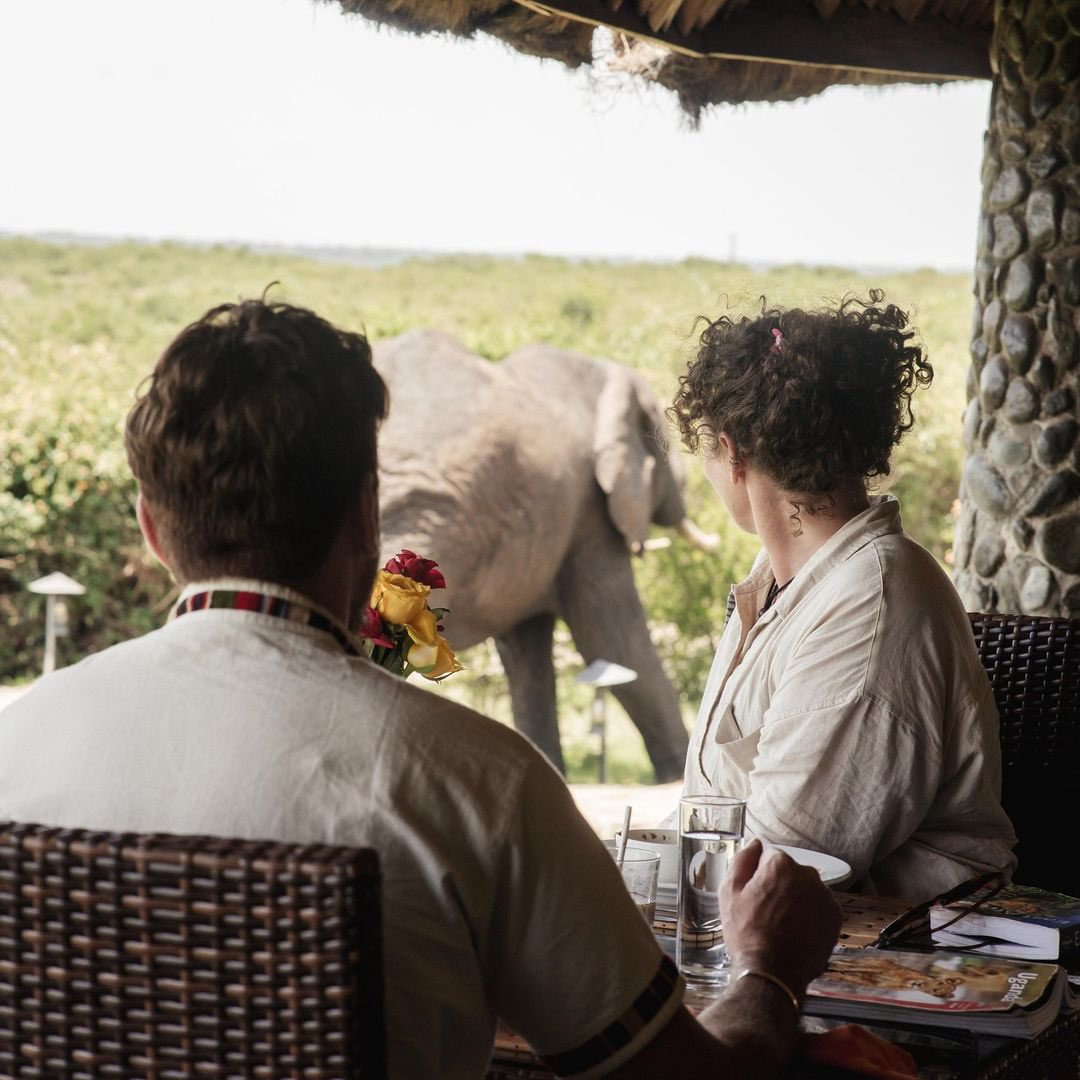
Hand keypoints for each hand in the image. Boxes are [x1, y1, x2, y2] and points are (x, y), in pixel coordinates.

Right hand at [720, 839, 840, 995]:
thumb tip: (755, 844)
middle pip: (789, 872)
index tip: (753, 893)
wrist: (773, 974)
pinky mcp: (835, 918)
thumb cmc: (747, 933)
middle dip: (778, 885)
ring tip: (780, 924)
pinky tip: (795, 931)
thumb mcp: (729, 892)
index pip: (769, 855)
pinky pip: (818, 907)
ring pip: (805, 889)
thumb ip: (742, 860)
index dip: (758, 874)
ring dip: (795, 899)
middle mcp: (808, 875)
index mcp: (781, 864)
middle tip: (764, 911)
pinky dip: (809, 915)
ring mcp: (824, 897)